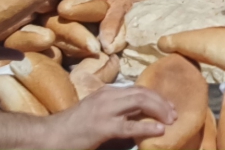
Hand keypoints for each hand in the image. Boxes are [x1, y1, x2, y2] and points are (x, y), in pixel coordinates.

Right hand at [45, 86, 176, 149]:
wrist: (49, 136)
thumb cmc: (73, 127)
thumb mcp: (96, 111)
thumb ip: (116, 110)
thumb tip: (139, 115)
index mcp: (108, 92)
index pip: (139, 88)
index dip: (157, 96)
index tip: (169, 107)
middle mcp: (108, 96)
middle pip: (143, 92)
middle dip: (162, 102)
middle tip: (175, 114)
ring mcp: (105, 110)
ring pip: (140, 102)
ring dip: (160, 110)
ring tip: (171, 120)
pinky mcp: (102, 127)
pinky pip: (130, 126)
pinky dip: (147, 127)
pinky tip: (158, 130)